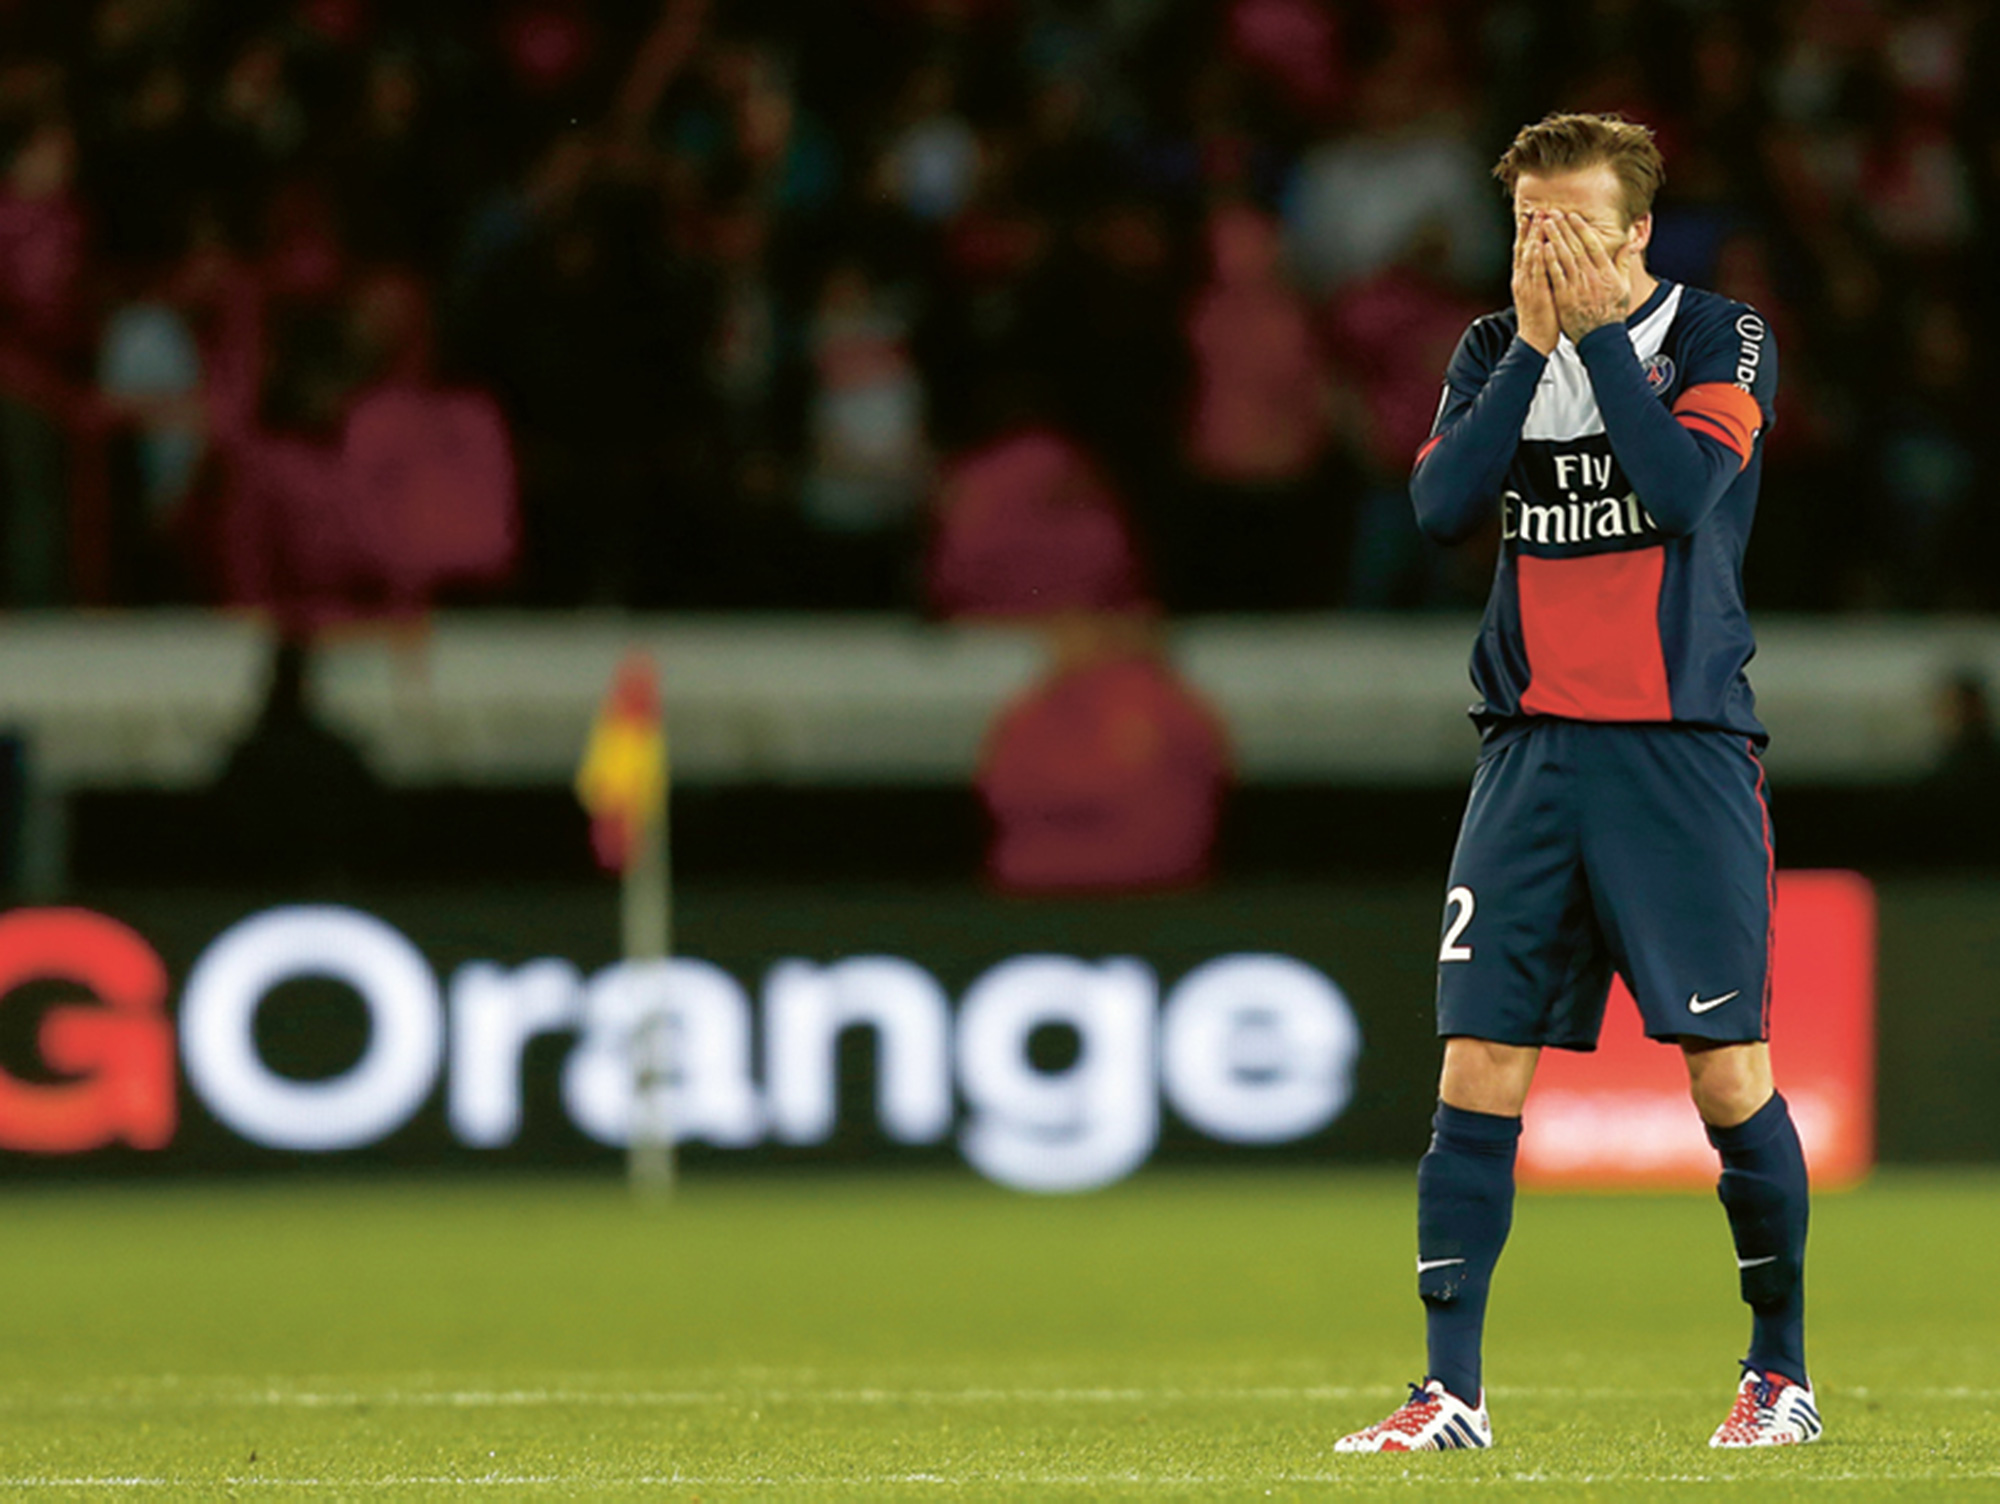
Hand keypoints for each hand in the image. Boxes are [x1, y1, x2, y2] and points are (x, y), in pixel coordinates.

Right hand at [1511, 213, 1558, 354]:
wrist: (1534, 340)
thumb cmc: (1542, 319)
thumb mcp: (1540, 294)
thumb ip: (1544, 278)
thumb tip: (1550, 263)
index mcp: (1524, 279)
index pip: (1524, 251)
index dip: (1527, 233)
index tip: (1532, 215)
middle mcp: (1522, 279)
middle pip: (1523, 248)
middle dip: (1528, 229)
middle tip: (1534, 210)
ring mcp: (1526, 286)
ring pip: (1528, 256)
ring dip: (1532, 237)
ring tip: (1537, 219)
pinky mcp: (1534, 294)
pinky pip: (1535, 273)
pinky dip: (1536, 258)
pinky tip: (1539, 244)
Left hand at [1545, 211, 1634, 343]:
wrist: (1602, 338)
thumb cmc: (1612, 313)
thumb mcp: (1624, 287)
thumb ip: (1624, 264)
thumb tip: (1627, 244)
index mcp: (1606, 272)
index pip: (1592, 244)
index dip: (1581, 228)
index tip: (1573, 216)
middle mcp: (1592, 277)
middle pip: (1576, 247)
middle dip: (1564, 228)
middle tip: (1554, 213)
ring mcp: (1577, 287)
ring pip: (1564, 258)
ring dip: (1554, 239)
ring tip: (1545, 225)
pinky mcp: (1565, 298)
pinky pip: (1556, 276)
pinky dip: (1549, 261)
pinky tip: (1541, 248)